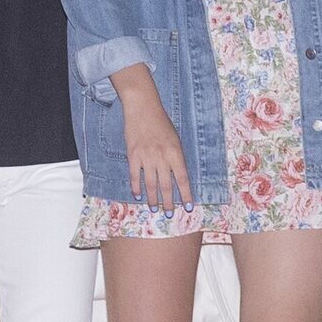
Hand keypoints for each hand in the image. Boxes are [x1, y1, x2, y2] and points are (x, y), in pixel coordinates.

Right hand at [122, 87, 191, 212]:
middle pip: (166, 185)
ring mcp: (147, 157)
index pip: (183, 178)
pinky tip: (137, 195)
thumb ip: (176, 157)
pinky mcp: (133, 155)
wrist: (143, 108)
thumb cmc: (161, 122)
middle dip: (169, 202)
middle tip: (169, 213)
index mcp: (175, 153)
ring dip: (153, 198)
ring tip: (154, 208)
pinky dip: (136, 186)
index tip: (187, 206)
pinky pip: (135, 175)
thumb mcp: (175, 138)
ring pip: (151, 184)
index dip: (185, 194)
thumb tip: (177, 176)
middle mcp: (162, 157)